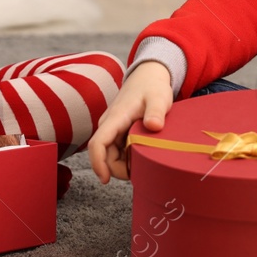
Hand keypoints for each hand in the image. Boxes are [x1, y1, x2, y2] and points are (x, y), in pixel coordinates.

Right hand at [88, 61, 174, 183]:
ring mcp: (112, 128)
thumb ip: (156, 111)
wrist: (148, 77)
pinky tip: (142, 156)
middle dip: (118, 169)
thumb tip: (153, 126)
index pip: (98, 143)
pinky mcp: (118, 131)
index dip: (98, 164)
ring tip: (144, 162)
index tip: (105, 180)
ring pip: (110, 155)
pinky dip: (127, 158)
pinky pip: (117, 150)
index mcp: (115, 118)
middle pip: (104, 155)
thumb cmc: (152, 87)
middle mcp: (109, 124)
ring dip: (123, 164)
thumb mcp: (158, 98)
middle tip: (141, 172)